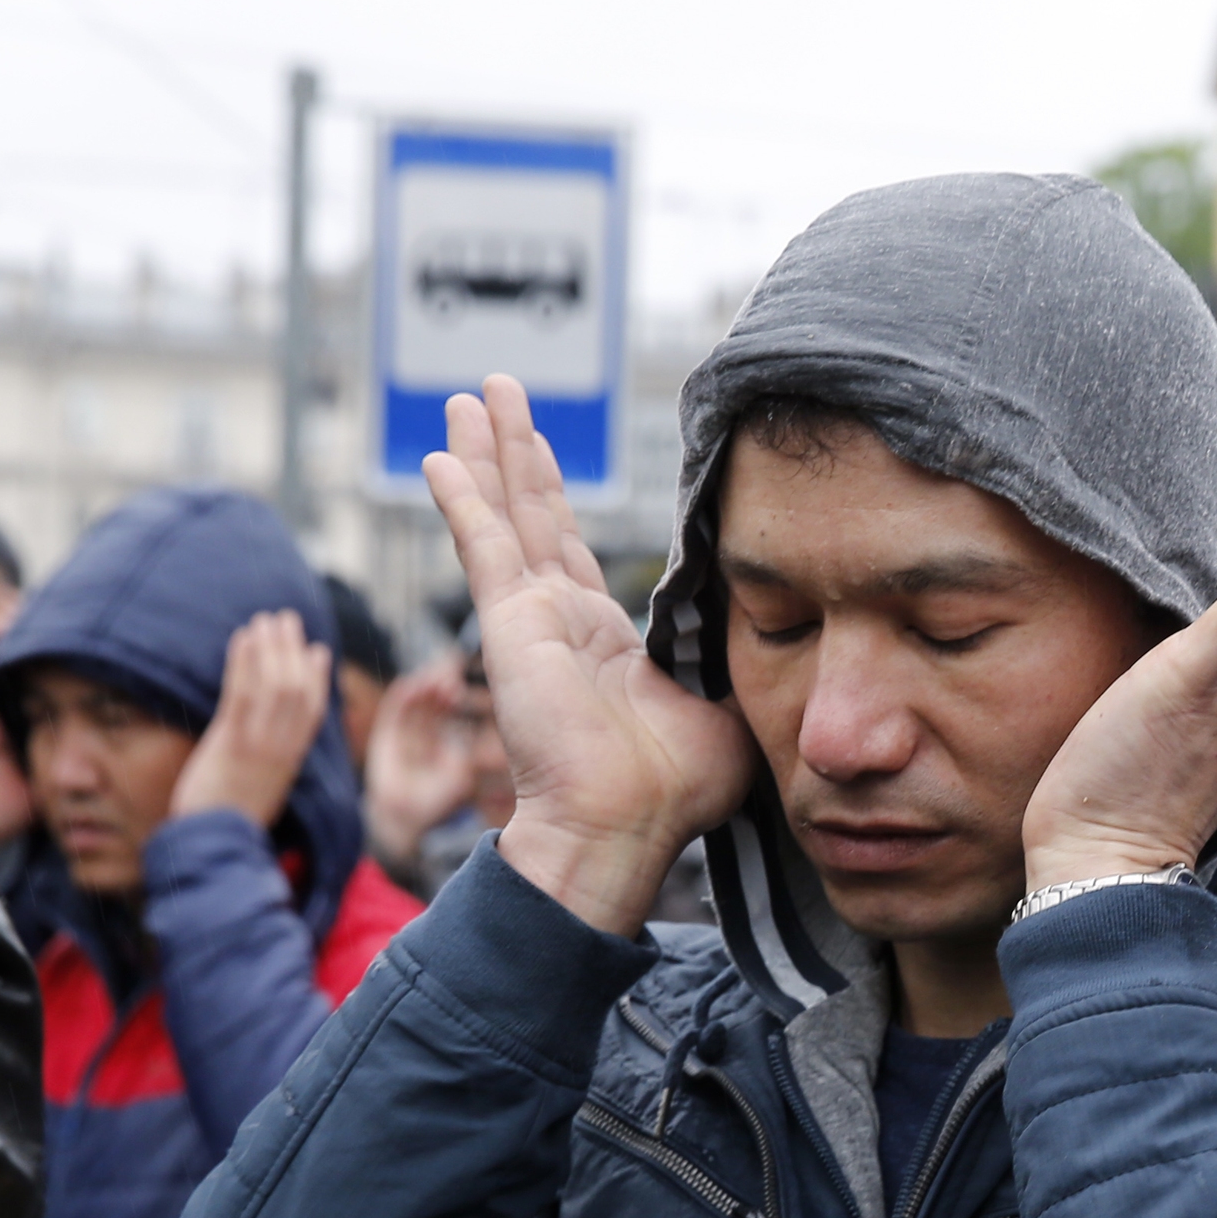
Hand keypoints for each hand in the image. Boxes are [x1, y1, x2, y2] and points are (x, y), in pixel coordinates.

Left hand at [171, 611, 329, 829]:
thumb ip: (265, 767)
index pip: (313, 711)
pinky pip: (243, 694)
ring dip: (271, 647)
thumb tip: (262, 753)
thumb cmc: (229, 826)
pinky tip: (242, 639)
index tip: (317, 651)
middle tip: (287, 619)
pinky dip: (245, 662)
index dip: (317, 678)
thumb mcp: (258, 793)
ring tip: (265, 619)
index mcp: (291, 761)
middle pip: (297, 689)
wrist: (215, 847)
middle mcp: (282, 748)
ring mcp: (259, 745)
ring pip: (275, 685)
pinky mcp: (232, 743)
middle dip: (293, 650)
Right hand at [363, 657, 477, 868]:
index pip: (443, 710)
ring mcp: (402, 736)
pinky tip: (415, 685)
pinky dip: (403, 697)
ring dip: (424, 688)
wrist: (406, 821)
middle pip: (429, 702)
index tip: (460, 680)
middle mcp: (420, 735)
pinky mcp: (385, 739)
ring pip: (413, 704)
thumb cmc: (437, 802)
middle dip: (439, 685)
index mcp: (438, 741)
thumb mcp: (460, 775)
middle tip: (452, 671)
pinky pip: (393, 713)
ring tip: (438, 678)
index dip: (450, 694)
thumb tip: (471, 735)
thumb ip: (465, 755)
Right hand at [424, 375, 753, 932]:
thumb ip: (730, 662)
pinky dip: (462, 500)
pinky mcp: (513, 622)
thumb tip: (776, 633)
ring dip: (491, 453)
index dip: (557, 497)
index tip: (545, 449)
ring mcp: (532, 617)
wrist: (626, 825)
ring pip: (509, 513)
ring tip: (474, 397)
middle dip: (518, 451)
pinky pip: (483, 546)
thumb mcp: (723, 707)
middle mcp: (561, 619)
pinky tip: (439, 457)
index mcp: (604, 640)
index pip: (573, 549)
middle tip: (500, 392)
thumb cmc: (676, 789)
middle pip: (535, 513)